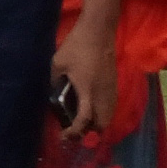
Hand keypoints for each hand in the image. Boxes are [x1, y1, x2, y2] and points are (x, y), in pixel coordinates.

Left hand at [48, 19, 116, 140]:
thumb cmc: (76, 46)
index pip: (84, 120)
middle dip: (89, 132)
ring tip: (81, 121)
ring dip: (97, 123)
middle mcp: (102, 93)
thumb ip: (54, 82)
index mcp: (86, 90)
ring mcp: (110, 89)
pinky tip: (90, 108)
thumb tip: (52, 95)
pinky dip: (103, 113)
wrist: (98, 31)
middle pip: (102, 124)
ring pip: (109, 116)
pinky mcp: (114, 83)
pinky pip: (111, 106)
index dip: (74, 132)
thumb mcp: (57, 64)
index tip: (64, 136)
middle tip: (73, 129)